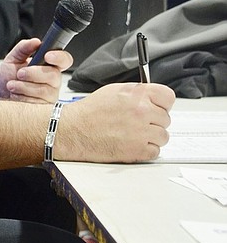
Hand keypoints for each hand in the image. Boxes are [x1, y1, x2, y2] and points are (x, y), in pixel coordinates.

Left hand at [0, 38, 72, 103]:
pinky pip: (38, 103)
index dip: (59, 57)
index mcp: (49, 65)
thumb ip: (23, 48)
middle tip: (19, 73)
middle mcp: (53, 80)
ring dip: (24, 87)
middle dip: (34, 74)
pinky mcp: (44, 107)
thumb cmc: (8, 76)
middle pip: (54, 75)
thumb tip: (35, 41)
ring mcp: (50, 94)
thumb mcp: (13, 58)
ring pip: (44, 90)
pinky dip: (23, 98)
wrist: (0, 94)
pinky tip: (16, 95)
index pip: (64, 60)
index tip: (46, 56)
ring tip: (12, 85)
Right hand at [57, 83, 174, 162]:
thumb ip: (138, 92)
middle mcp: (142, 112)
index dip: (162, 103)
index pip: (168, 97)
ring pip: (163, 136)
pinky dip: (146, 150)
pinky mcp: (137, 151)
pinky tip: (132, 144)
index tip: (156, 107)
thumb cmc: (90, 112)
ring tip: (134, 135)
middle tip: (137, 123)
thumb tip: (153, 98)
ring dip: (151, 137)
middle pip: (166, 118)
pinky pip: (155, 151)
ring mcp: (141, 132)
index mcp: (138, 95)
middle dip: (154, 121)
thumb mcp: (115, 91)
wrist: (73, 131)